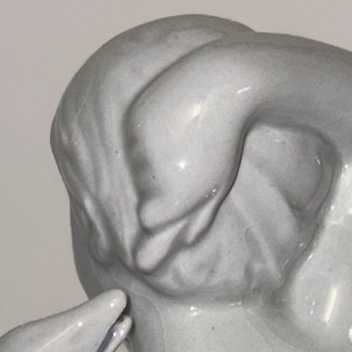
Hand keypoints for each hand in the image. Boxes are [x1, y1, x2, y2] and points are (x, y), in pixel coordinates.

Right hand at [125, 47, 253, 271]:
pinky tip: (167, 124)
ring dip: (149, 158)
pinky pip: (129, 141)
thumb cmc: (222, 147)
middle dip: (154, 183)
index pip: (148, 220)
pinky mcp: (133, 122)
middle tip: (185, 159)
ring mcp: (139, 148)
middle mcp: (152, 178)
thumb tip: (144, 265)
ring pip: (132, 167)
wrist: (221, 86)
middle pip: (138, 195)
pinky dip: (142, 136)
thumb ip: (177, 231)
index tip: (183, 187)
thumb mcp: (210, 194)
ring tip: (180, 139)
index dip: (164, 205)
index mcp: (173, 201)